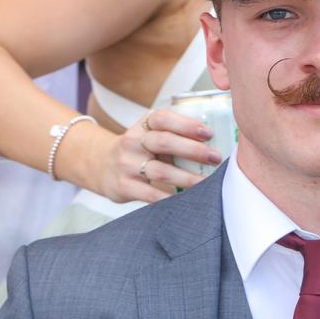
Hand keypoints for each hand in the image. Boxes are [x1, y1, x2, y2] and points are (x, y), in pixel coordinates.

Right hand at [97, 108, 222, 203]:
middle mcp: (133, 141)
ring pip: (160, 171)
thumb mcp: (150, 134)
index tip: (208, 133)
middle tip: (215, 158)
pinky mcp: (124, 186)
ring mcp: (127, 164)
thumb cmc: (139, 150)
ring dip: (187, 178)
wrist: (100, 165)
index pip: (162, 118)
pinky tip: (186, 200)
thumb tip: (219, 140)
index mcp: (143, 125)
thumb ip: (175, 134)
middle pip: (163, 142)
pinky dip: (170, 198)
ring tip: (206, 183)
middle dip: (193, 150)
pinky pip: (151, 194)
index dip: (186, 124)